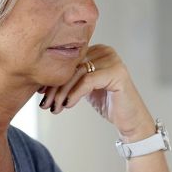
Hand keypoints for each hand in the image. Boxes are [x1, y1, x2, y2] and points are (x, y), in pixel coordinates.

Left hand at [38, 44, 154, 140]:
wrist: (130, 121)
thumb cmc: (109, 104)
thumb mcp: (86, 87)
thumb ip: (72, 78)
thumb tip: (41, 78)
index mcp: (98, 50)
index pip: (69, 61)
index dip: (53, 77)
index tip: (40, 93)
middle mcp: (107, 51)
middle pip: (72, 66)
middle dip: (55, 87)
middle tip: (45, 104)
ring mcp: (114, 60)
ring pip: (78, 74)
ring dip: (62, 93)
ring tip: (54, 108)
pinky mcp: (117, 73)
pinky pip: (88, 81)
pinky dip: (75, 94)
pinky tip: (67, 105)